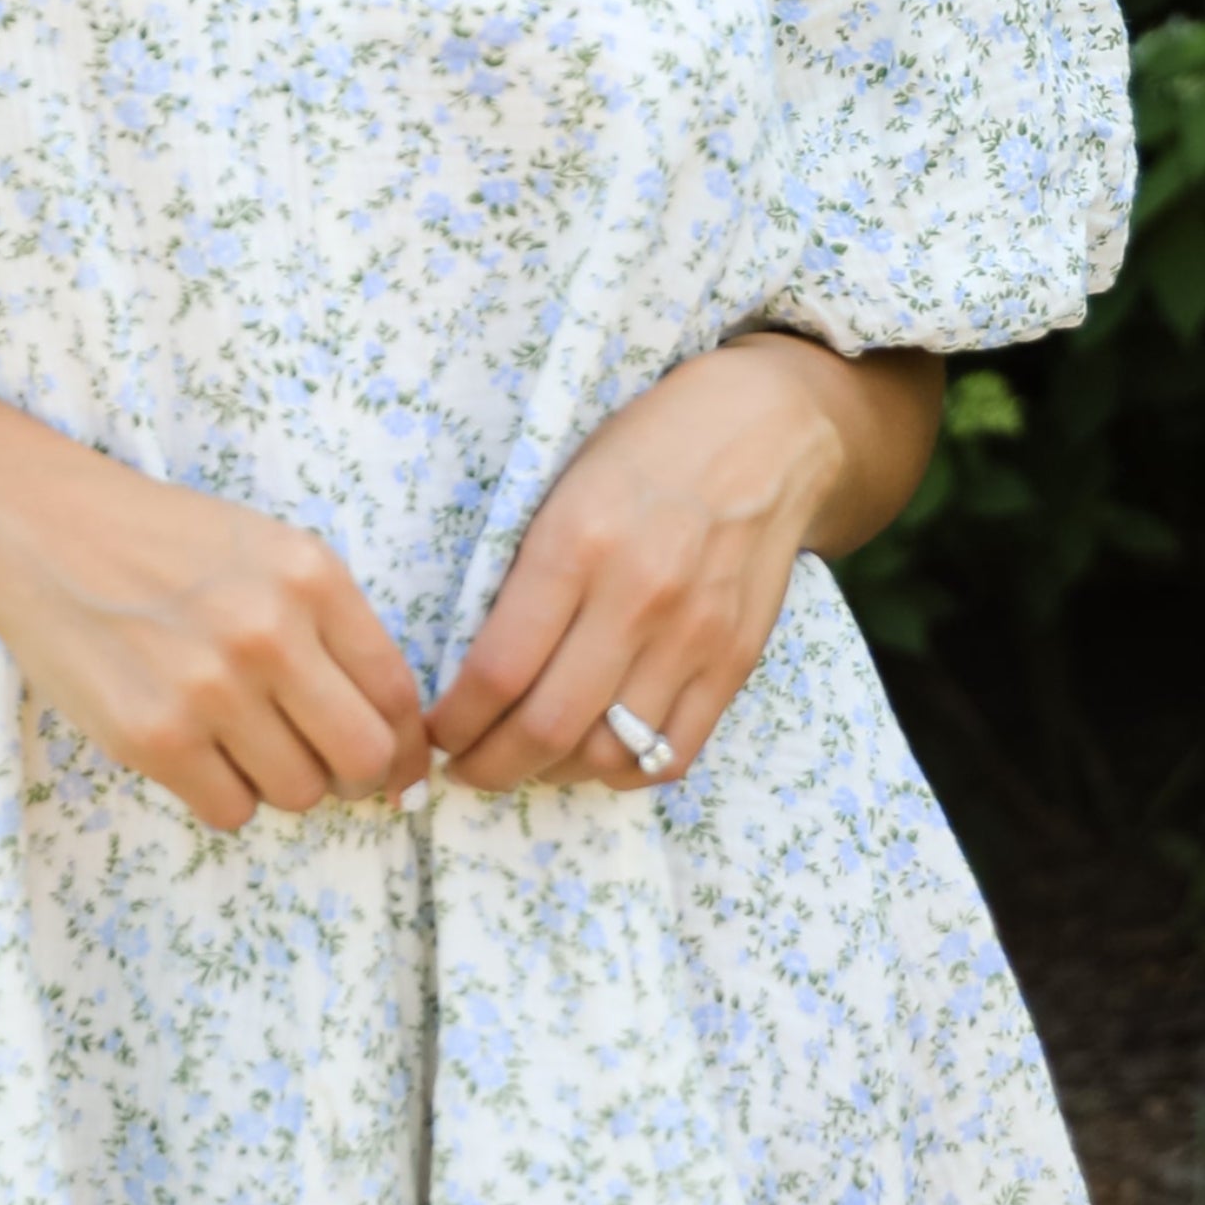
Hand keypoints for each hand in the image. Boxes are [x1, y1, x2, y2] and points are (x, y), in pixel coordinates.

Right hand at [0, 441, 428, 836]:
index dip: (407, 745)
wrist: (40, 530)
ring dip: (280, 782)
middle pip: (363, 757)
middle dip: (355, 776)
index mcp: (311, 577)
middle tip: (326, 766)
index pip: (396, 693)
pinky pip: (230, 811)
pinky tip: (197, 752)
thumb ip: (332, 628)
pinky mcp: (152, 737)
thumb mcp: (269, 551)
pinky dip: (223, 795)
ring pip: (297, 793)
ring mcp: (209, 688)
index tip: (397, 765)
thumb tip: (394, 738)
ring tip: (240, 741)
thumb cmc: (163, 544)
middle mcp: (269, 632)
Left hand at [429, 337, 913, 796]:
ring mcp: (695, 635)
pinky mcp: (737, 659)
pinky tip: (596, 752)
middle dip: (489, 766)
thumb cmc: (646, 450)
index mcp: (576, 543)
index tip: (435, 730)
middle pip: (547, 727)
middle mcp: (637, 596)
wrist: (770, 430)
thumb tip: (470, 670)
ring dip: (551, 775)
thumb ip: (523, 575)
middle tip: (467, 766)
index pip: (498, 670)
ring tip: (527, 759)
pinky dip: (622, 772)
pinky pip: (672, 753)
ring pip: (608, 753)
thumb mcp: (561, 487)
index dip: (453, 722)